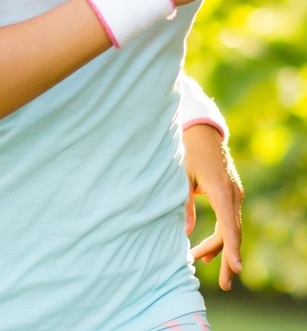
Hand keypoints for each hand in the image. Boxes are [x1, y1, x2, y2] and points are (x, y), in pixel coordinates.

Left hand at [183, 122, 243, 289]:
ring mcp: (234, 194)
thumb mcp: (180, 175)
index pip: (229, 226)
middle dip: (228, 259)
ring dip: (221, 248)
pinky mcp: (230, 193)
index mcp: (220, 190)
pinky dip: (222, 235)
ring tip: (208, 267)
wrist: (201, 130)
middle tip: (225, 285)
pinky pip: (229, 219)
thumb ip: (183, 203)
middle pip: (234, 233)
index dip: (231, 249)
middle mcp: (232, 194)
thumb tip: (184, 231)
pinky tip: (211, 250)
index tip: (235, 268)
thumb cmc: (187, 150)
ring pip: (232, 228)